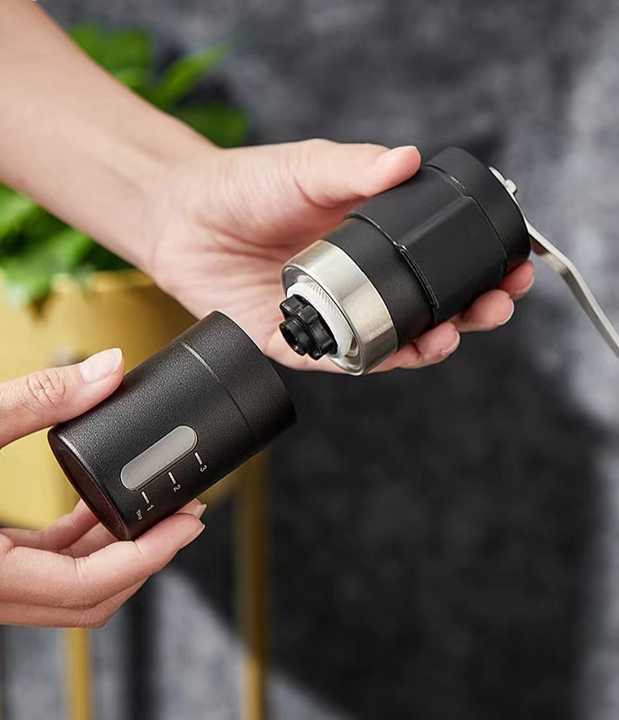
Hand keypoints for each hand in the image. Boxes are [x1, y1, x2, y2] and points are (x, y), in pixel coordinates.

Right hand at [0, 349, 204, 627]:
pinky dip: (78, 539)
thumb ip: (35, 399)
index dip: (150, 556)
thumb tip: (109, 368)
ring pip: (67, 586)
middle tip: (185, 512)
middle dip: (145, 555)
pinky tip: (101, 502)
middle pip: (88, 597)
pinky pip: (42, 566)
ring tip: (155, 501)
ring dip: (116, 546)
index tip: (188, 523)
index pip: (88, 588)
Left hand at [149, 140, 534, 370]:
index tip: (512, 266)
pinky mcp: (297, 340)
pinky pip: (339, 358)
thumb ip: (355, 169)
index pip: (436, 260)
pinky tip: (393, 351)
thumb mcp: (307, 168)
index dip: (477, 267)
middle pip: (428, 307)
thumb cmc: (244, 187)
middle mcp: (358, 282)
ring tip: (448, 334)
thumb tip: (409, 160)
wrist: (182, 217)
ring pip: (392, 341)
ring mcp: (331, 313)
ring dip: (428, 344)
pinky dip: (368, 359)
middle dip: (469, 312)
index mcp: (370, 241)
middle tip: (495, 306)